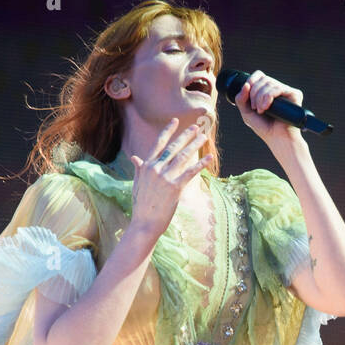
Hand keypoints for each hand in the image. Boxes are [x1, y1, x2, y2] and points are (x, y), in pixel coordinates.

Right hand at [128, 118, 210, 237]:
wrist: (144, 223)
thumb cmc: (141, 205)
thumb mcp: (138, 184)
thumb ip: (139, 169)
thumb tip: (135, 157)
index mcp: (147, 166)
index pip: (159, 143)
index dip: (168, 131)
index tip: (175, 121)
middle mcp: (156, 168)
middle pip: (174, 147)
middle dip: (186, 135)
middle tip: (196, 126)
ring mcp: (165, 178)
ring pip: (183, 157)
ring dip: (195, 145)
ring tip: (204, 137)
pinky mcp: (175, 188)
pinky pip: (190, 173)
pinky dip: (201, 164)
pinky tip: (209, 158)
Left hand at [235, 70, 302, 148]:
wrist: (277, 139)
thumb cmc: (264, 127)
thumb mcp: (246, 112)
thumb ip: (240, 98)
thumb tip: (246, 84)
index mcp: (267, 89)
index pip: (258, 75)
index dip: (251, 82)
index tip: (248, 99)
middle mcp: (277, 88)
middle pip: (262, 79)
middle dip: (254, 94)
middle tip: (255, 109)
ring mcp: (286, 91)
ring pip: (269, 83)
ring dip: (260, 98)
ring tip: (261, 111)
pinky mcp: (294, 94)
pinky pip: (277, 88)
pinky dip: (268, 97)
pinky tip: (267, 108)